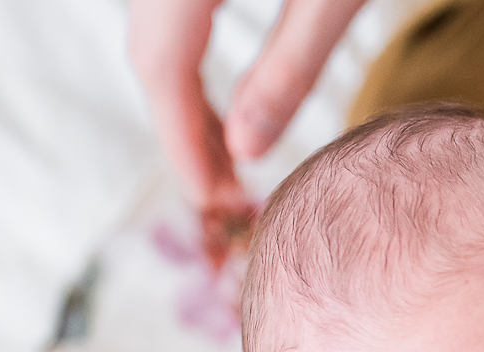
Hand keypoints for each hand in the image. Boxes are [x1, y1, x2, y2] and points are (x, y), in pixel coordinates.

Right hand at [129, 0, 366, 227]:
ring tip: (232, 158)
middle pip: (152, 53)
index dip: (181, 140)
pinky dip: (195, 59)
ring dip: (188, 96)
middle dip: (185, 129)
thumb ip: (290, 69)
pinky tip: (228, 96)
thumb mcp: (331, 1)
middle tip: (228, 194)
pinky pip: (175, 12)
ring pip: (159, 33)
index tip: (209, 199)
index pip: (162, 67)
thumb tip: (246, 152)